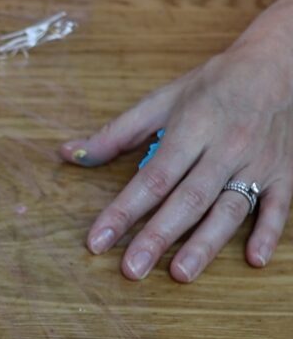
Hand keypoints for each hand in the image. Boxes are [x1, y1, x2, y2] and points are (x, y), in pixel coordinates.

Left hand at [60, 0, 292, 281]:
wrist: (280, 65)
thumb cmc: (212, 86)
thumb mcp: (160, 100)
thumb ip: (114, 134)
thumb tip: (67, 154)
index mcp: (191, 129)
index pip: (151, 178)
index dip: (123, 211)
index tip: (98, 241)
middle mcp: (225, 149)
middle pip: (188, 199)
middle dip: (158, 236)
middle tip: (132, 269)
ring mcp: (258, 163)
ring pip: (230, 209)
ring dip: (205, 243)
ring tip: (179, 273)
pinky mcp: (286, 174)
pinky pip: (279, 207)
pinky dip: (267, 233)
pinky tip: (253, 260)